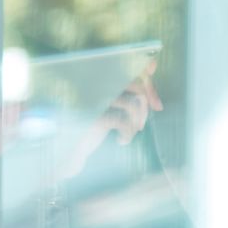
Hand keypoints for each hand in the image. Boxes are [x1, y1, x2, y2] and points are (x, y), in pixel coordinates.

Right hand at [58, 58, 162, 180]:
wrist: (68, 152)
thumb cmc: (93, 131)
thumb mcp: (112, 112)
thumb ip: (131, 103)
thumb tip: (159, 105)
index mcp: (103, 83)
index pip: (133, 76)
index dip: (149, 86)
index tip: (157, 105)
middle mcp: (98, 87)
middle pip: (137, 88)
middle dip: (145, 108)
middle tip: (140, 125)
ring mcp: (95, 100)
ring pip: (133, 104)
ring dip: (136, 122)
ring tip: (130, 133)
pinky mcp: (94, 117)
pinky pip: (123, 121)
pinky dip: (128, 133)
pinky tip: (121, 141)